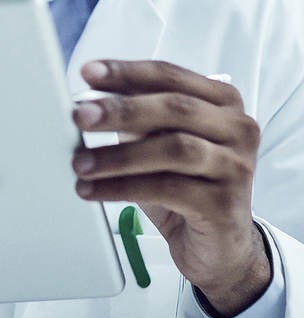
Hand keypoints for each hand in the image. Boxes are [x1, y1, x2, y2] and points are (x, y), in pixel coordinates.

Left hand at [71, 59, 268, 316]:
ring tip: (79, 163)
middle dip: (120, 110)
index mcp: (222, 101)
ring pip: (173, 149)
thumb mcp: (157, 142)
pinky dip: (122, 188)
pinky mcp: (225, 204)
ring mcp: (236, 166)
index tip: (87, 72)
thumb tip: (86, 102)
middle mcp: (238, 128)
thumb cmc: (182, 182)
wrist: (218, 244)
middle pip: (174, 108)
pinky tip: (92, 190)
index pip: (169, 75)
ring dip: (118, 155)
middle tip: (79, 115)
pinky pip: (167, 189)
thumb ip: (135, 117)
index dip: (126, 72)